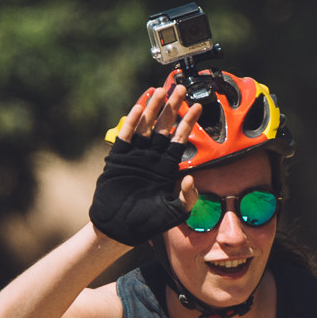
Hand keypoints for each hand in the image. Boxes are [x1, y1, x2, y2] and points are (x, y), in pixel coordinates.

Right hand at [91, 80, 195, 246]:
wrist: (119, 230)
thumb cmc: (147, 223)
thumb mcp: (174, 212)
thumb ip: (187, 198)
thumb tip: (191, 178)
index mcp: (166, 167)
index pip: (180, 139)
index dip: (188, 122)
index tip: (198, 106)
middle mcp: (152, 158)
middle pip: (164, 126)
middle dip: (172, 107)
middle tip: (180, 88)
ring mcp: (135, 156)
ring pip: (146, 126)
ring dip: (153, 109)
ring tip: (160, 91)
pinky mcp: (118, 159)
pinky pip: (126, 137)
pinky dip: (132, 122)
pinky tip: (140, 107)